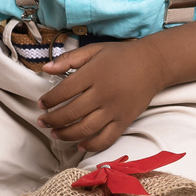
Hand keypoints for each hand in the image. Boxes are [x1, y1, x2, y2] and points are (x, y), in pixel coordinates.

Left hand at [37, 39, 163, 153]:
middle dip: (52, 120)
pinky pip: (106, 138)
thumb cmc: (121, 55)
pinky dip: (91, 145)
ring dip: (66, 134)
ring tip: (55, 134)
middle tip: (42, 122)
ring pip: (85, 129)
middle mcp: (102, 94)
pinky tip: (79, 145)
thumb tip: (45, 68)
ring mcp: (114, 110)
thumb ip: (69, 59)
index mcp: (93, 74)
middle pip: (71, 113)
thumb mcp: (94, 50)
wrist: (153, 64)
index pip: (64, 91)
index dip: (49, 100)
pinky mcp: (125, 121)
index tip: (41, 104)